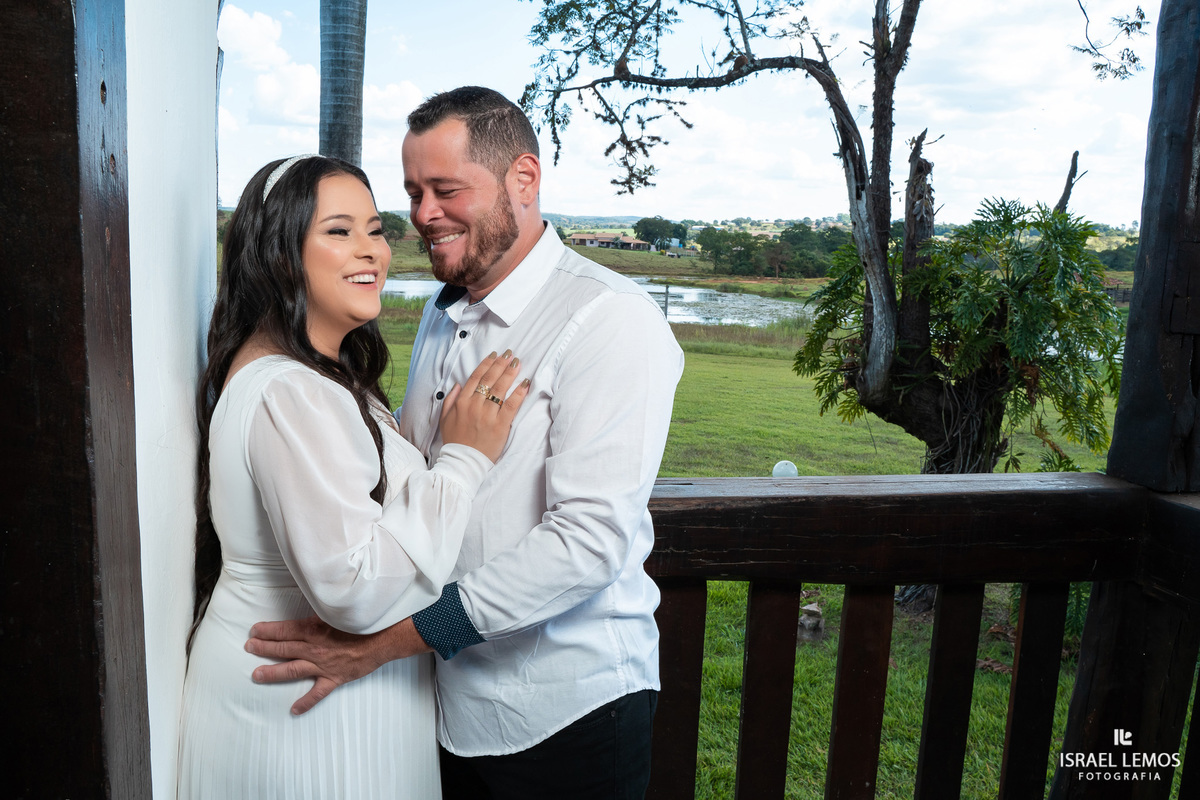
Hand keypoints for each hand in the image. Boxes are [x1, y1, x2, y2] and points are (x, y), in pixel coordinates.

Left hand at [245, 615, 429, 714]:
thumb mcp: (337, 611)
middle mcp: (315, 648)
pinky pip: (317, 693)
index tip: (254, 631)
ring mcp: (323, 665)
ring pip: (292, 669)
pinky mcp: (334, 678)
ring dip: (273, 672)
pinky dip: (305, 702)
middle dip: (264, 648)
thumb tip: (307, 607)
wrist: (384, 638)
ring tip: (257, 674)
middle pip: (284, 648)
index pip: (285, 630)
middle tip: (249, 648)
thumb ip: (320, 612)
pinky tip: (294, 710)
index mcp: (314, 629)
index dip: (267, 630)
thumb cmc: (362, 622)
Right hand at [439, 350, 529, 461]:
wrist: (463, 462)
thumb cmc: (455, 441)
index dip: (486, 364)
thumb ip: (450, 400)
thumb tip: (458, 384)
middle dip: (500, 364)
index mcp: (462, 402)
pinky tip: (525, 383)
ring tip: (517, 363)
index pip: (475, 377)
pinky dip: (519, 393)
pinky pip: (511, 405)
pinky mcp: (500, 425)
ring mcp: (488, 415)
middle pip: (489, 379)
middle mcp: (474, 405)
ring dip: (510, 373)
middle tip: (510, 354)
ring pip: (500, 389)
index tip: (494, 355)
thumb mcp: (445, 419)